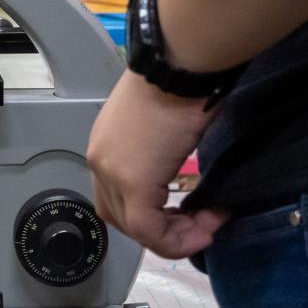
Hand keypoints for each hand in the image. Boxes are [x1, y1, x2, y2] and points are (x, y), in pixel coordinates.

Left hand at [86, 71, 228, 258]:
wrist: (178, 67)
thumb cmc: (176, 85)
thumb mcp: (157, 124)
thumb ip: (155, 154)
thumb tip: (176, 175)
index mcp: (104, 147)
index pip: (116, 199)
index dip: (154, 215)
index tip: (193, 211)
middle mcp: (99, 161)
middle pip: (122, 218)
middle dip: (163, 230)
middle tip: (200, 222)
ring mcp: (112, 174)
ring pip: (136, 229)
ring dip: (174, 237)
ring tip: (208, 224)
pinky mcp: (132, 183)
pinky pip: (150, 232)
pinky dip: (178, 240)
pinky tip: (207, 226)